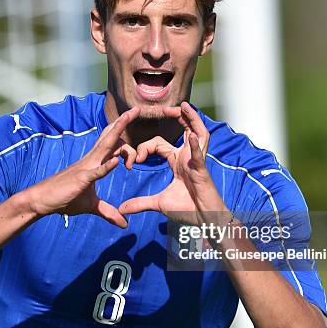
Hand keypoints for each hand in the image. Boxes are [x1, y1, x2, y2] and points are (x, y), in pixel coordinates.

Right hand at [25, 107, 139, 227]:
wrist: (42, 200)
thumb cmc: (65, 199)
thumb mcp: (91, 206)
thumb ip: (108, 212)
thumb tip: (124, 223)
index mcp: (95, 163)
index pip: (113, 145)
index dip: (126, 142)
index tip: (138, 152)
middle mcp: (92, 160)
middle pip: (110, 137)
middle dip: (123, 122)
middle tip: (137, 109)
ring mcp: (86, 168)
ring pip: (105, 145)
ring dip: (118, 132)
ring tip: (129, 118)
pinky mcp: (81, 179)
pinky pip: (96, 171)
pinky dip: (106, 167)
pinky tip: (117, 162)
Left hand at [119, 102, 225, 223]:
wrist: (204, 220)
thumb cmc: (187, 209)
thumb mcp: (159, 204)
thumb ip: (140, 204)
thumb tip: (122, 209)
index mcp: (178, 161)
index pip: (160, 143)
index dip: (146, 147)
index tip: (137, 159)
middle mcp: (188, 157)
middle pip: (184, 130)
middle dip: (177, 117)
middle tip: (165, 108)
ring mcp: (196, 162)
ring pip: (198, 134)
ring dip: (191, 120)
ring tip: (184, 107)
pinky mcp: (202, 171)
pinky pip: (198, 155)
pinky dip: (195, 146)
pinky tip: (191, 136)